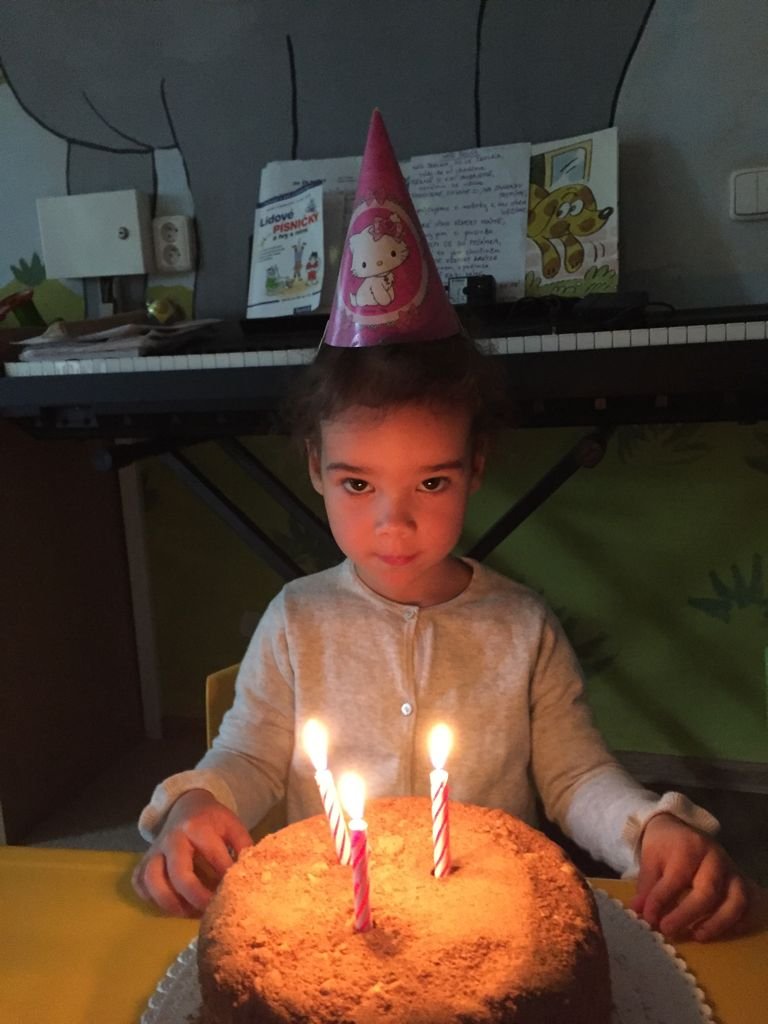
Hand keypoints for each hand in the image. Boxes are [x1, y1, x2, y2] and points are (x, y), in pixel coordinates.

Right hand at [131, 789, 251, 916]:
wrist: (186, 806)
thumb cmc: (213, 821)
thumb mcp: (232, 826)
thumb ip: (243, 848)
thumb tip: (253, 875)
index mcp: (197, 826)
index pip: (213, 856)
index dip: (226, 878)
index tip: (236, 894)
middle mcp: (172, 838)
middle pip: (179, 873)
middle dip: (196, 897)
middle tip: (211, 912)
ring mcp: (154, 851)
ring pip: (152, 881)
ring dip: (171, 903)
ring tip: (190, 913)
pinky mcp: (142, 862)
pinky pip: (141, 885)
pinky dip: (153, 900)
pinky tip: (173, 905)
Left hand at [632, 813, 749, 941]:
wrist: (680, 828)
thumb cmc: (664, 846)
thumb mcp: (650, 858)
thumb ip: (647, 886)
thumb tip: (639, 912)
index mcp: (689, 847)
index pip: (676, 878)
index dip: (661, 901)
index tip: (648, 918)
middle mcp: (715, 859)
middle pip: (708, 892)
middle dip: (687, 915)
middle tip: (668, 930)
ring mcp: (731, 871)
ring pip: (735, 901)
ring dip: (717, 924)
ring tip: (696, 936)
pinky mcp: (741, 882)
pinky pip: (746, 907)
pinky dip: (735, 923)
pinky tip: (716, 933)